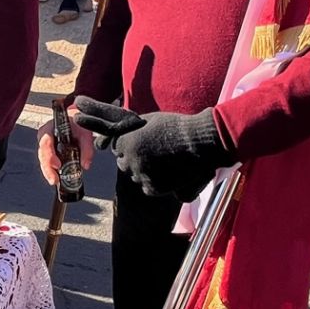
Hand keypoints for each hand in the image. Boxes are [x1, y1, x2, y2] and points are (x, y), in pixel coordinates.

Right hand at [36, 103, 95, 184]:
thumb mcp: (85, 132)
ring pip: (43, 160)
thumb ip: (86, 148)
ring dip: (48, 172)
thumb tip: (85, 166)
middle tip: (54, 180)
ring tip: (56, 181)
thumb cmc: (78, 123)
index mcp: (49, 129)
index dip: (49, 155)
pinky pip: (47, 163)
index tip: (57, 165)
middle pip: (42, 155)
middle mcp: (45, 138)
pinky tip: (57, 179)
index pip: (46, 142)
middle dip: (47, 169)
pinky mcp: (49, 152)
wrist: (76, 119)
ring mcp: (46, 146)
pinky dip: (52, 171)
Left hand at [71, 96, 229, 199]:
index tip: (143, 143)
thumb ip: (128, 129)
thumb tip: (111, 134)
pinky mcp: (153, 188)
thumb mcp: (147, 120)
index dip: (129, 146)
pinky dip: (155, 183)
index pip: (116, 148)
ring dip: (145, 172)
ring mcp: (140, 175)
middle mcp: (129, 159)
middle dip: (134, 159)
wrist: (198, 142)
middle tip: (153, 153)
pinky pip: (147, 188)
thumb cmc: (175, 127)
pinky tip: (168, 171)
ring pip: (135, 176)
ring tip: (163, 161)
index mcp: (125, 141)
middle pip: (123, 164)